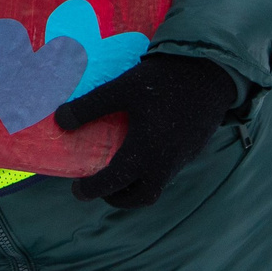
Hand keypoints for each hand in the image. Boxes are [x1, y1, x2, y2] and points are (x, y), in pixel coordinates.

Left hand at [54, 54, 237, 207]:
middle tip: (101, 188)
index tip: (77, 189)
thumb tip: (60, 121)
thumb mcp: (121, 89)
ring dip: (136, 186)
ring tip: (119, 170)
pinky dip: (152, 172)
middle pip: (141, 197)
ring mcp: (182, 158)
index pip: (113, 183)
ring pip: (157, 185)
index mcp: (145, 153)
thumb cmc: (163, 81)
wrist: (210, 72)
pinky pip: (169, 171)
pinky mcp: (192, 149)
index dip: (92, 189)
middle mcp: (165, 164)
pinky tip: (144, 151)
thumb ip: (90, 107)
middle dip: (119, 198)